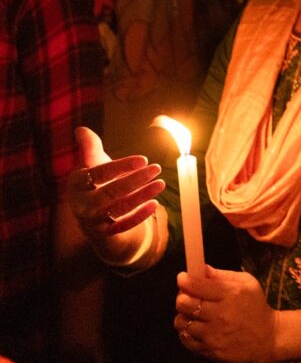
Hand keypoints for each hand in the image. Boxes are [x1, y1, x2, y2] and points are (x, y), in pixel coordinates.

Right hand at [68, 126, 163, 259]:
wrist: (91, 215)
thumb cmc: (95, 182)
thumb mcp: (92, 164)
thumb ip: (89, 148)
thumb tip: (81, 129)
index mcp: (76, 184)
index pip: (98, 174)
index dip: (120, 166)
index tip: (143, 159)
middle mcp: (82, 204)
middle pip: (109, 193)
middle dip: (135, 180)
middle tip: (156, 168)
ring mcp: (93, 220)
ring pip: (120, 208)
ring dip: (142, 195)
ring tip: (161, 183)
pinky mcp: (105, 233)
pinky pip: (123, 226)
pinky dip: (139, 216)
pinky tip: (155, 204)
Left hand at [175, 267, 278, 362]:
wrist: (267, 337)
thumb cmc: (255, 306)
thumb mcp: (247, 283)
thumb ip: (223, 275)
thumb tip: (201, 269)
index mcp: (230, 294)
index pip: (197, 286)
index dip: (185, 280)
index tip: (182, 277)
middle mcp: (220, 315)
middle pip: (184, 304)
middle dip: (181, 296)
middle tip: (186, 294)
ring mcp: (213, 335)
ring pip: (181, 322)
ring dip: (183, 315)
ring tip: (192, 312)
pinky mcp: (210, 350)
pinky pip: (185, 340)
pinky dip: (186, 331)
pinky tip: (195, 326)